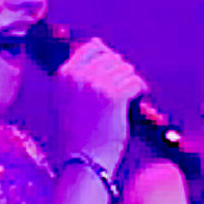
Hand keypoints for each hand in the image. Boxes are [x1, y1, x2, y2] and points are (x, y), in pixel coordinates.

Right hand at [52, 37, 144, 169]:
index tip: (113, 70)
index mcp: (64, 75)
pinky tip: (137, 99)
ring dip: (130, 82)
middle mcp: (78, 76)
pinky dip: (140, 90)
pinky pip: (135, 82)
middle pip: (113, 58)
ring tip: (127, 97)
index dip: (108, 57)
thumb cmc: (78, 133)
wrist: (83, 160)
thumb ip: (79, 74)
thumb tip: (98, 43)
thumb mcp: (68, 99)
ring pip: (126, 69)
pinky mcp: (114, 96)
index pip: (92, 47)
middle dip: (121, 72)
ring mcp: (96, 85)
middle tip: (122, 89)